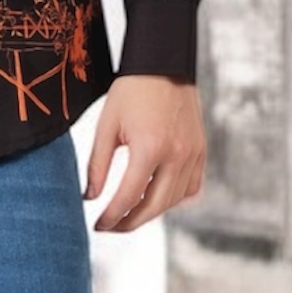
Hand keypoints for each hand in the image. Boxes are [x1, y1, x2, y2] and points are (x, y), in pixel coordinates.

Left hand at [84, 76, 206, 232]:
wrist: (163, 65)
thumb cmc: (132, 91)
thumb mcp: (106, 126)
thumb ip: (98, 165)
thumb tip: (90, 197)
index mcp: (150, 148)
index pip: (129, 196)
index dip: (111, 216)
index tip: (98, 225)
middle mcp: (177, 155)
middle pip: (154, 206)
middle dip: (130, 222)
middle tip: (111, 227)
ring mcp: (193, 154)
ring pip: (174, 201)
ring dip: (151, 213)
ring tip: (128, 214)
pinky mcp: (201, 151)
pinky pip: (192, 187)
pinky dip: (175, 199)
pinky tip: (156, 199)